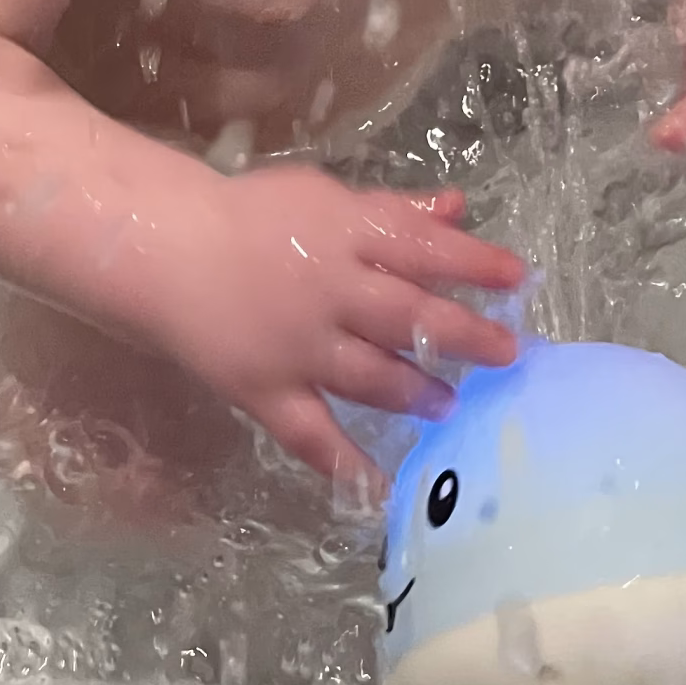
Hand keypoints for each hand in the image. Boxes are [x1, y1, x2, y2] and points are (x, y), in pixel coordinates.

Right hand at [157, 165, 523, 489]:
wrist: (166, 248)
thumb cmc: (252, 217)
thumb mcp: (325, 197)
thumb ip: (392, 211)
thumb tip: (458, 210)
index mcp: (345, 234)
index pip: (423, 249)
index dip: (474, 264)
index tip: (519, 279)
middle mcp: (328, 291)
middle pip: (407, 316)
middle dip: (464, 336)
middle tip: (508, 354)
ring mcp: (297, 346)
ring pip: (369, 376)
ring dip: (416, 392)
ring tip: (449, 405)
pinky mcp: (266, 390)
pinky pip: (310, 435)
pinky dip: (345, 466)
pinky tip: (380, 487)